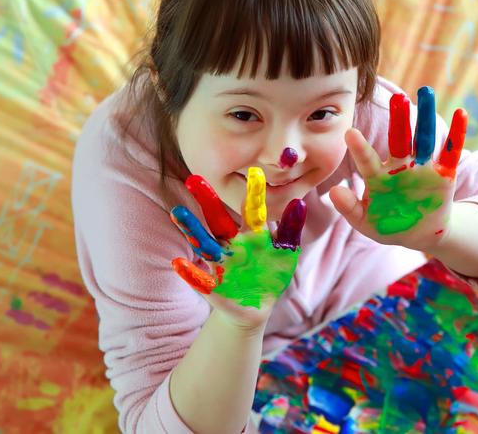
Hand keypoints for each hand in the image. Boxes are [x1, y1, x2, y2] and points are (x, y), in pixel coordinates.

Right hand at [169, 168, 306, 327]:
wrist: (256, 307)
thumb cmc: (271, 275)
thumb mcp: (285, 253)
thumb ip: (290, 230)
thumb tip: (299, 202)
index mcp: (251, 235)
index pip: (251, 210)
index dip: (253, 193)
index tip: (254, 171)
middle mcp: (232, 244)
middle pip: (218, 220)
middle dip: (207, 201)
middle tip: (194, 178)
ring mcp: (221, 264)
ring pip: (204, 244)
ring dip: (192, 229)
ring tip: (178, 212)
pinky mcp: (214, 288)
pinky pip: (200, 279)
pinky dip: (190, 272)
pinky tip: (178, 263)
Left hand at [330, 86, 466, 251]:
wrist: (418, 234)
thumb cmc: (387, 225)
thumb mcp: (365, 222)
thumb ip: (349, 208)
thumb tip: (333, 191)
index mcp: (378, 177)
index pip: (367, 161)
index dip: (360, 149)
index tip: (349, 133)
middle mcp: (400, 167)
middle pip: (399, 139)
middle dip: (398, 120)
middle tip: (397, 98)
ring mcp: (422, 168)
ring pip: (424, 139)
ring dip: (425, 117)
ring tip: (425, 92)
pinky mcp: (444, 174)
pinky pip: (451, 152)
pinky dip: (457, 134)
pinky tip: (461, 113)